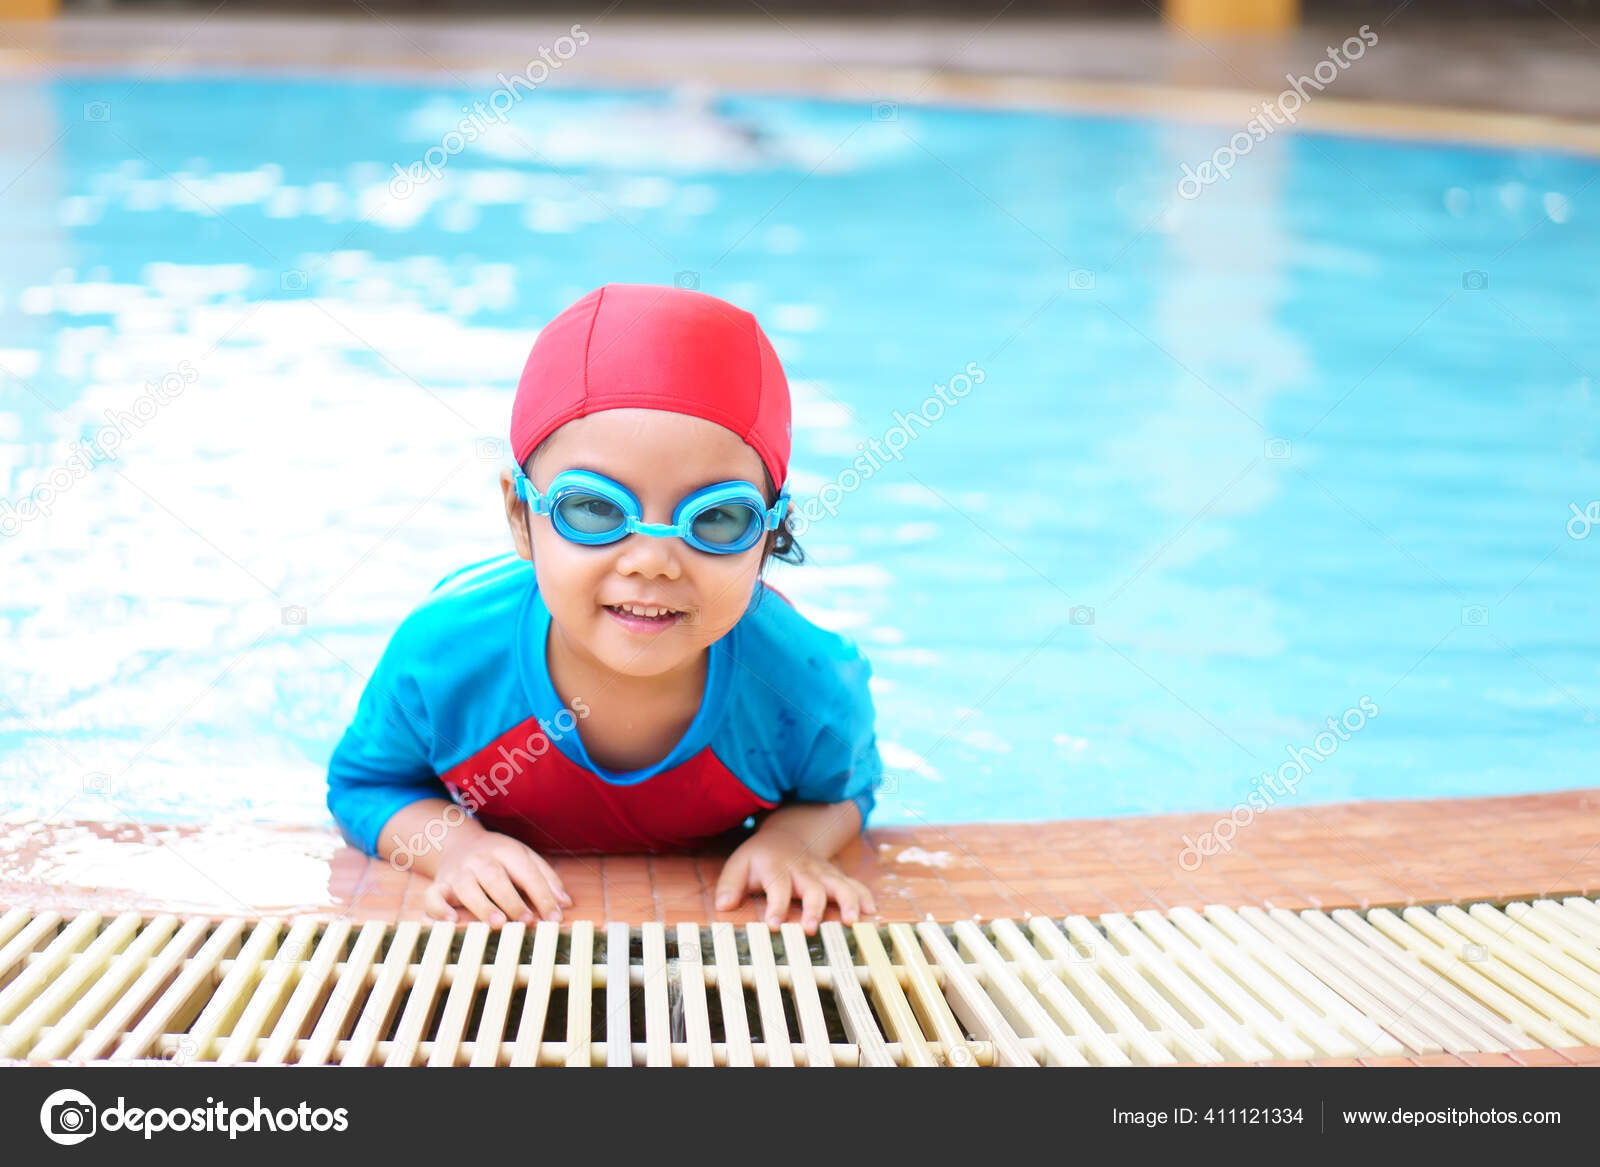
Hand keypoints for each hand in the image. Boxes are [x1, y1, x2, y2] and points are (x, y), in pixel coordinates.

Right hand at [422, 830, 571, 925]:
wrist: (458, 843)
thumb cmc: (499, 857)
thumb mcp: (525, 858)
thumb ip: (546, 879)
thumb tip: (565, 905)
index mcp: (506, 850)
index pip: (527, 872)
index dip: (542, 895)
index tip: (554, 917)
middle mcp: (480, 859)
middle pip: (494, 877)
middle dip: (511, 900)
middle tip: (527, 921)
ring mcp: (458, 872)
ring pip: (466, 888)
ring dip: (482, 906)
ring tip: (498, 923)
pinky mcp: (439, 885)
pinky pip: (433, 896)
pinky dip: (439, 909)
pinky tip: (452, 921)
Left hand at [713, 828, 876, 934]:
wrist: (788, 836)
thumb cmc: (761, 858)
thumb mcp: (739, 864)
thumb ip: (729, 884)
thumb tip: (722, 906)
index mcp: (777, 868)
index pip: (777, 887)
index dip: (776, 906)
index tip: (774, 925)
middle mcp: (803, 871)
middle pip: (812, 888)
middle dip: (813, 908)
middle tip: (811, 928)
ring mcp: (823, 873)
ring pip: (839, 885)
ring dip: (847, 902)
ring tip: (852, 921)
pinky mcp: (836, 877)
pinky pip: (854, 884)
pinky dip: (864, 897)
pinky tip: (872, 912)